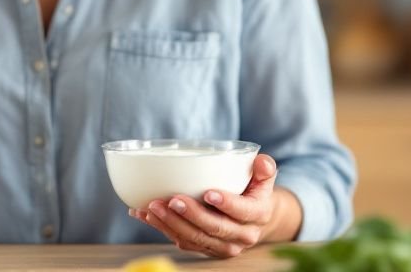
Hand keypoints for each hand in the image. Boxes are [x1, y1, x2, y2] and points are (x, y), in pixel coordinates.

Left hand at [129, 154, 283, 257]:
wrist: (256, 219)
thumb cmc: (255, 192)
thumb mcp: (264, 178)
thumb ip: (264, 168)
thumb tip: (260, 161)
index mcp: (257, 215)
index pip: (242, 212)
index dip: (227, 204)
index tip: (209, 193)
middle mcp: (241, 235)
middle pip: (214, 228)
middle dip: (191, 215)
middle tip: (172, 200)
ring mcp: (222, 245)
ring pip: (195, 238)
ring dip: (171, 224)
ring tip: (153, 207)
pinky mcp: (205, 249)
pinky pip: (182, 241)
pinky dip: (162, 228)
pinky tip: (146, 214)